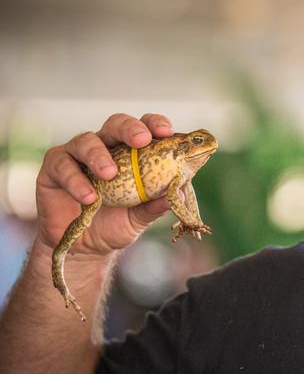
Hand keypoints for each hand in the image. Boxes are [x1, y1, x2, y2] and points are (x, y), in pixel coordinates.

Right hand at [35, 113, 174, 256]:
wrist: (84, 249)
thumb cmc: (116, 224)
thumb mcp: (140, 217)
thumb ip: (156, 204)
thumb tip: (180, 190)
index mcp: (131, 153)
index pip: (145, 128)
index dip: (155, 124)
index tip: (167, 132)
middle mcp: (105, 147)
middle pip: (116, 124)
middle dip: (130, 128)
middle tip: (141, 140)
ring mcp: (77, 155)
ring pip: (86, 141)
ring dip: (99, 155)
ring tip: (110, 174)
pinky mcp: (53, 169)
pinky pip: (62, 165)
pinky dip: (75, 180)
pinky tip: (89, 197)